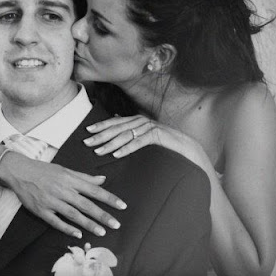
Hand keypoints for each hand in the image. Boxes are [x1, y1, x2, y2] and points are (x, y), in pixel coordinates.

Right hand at [0, 152, 126, 238]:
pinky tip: (77, 234)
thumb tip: (102, 180)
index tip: (122, 206)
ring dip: (88, 224)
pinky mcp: (41, 210)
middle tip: (116, 224)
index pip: (94, 189)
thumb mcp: (64, 170)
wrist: (20, 171)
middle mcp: (62, 190)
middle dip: (102, 215)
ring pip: (73, 214)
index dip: (109, 198)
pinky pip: (56, 221)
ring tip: (101, 232)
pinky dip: (67, 228)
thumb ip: (84, 177)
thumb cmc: (44, 170)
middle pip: (86, 204)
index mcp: (70, 179)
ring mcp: (52, 201)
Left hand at [84, 115, 212, 172]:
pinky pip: (139, 142)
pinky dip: (127, 148)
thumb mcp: (145, 138)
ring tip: (99, 151)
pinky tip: (117, 155)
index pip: (115, 122)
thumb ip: (131, 133)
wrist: (188, 148)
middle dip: (101, 135)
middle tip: (87, 142)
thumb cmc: (163, 145)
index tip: (87, 131)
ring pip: (126, 135)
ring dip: (111, 144)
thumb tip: (114, 123)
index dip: (101, 126)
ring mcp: (150, 127)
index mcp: (137, 121)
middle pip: (117, 128)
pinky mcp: (158, 135)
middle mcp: (142, 121)